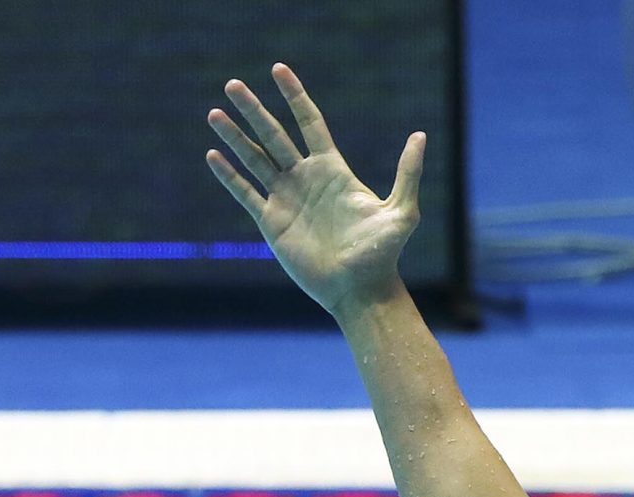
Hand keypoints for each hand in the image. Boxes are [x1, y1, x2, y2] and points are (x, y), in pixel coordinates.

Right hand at [205, 64, 423, 316]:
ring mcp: (287, 199)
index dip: (294, 95)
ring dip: (234, 137)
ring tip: (214, 113)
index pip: (309, 122)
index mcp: (333, 169)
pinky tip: (213, 155)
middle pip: (274, 135)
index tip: (278, 69)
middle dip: (254, 110)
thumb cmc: (383, 254)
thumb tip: (420, 135)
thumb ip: (407, 173)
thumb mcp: (401, 211)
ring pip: (255, 159)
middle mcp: (306, 179)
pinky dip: (229, 175)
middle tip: (233, 84)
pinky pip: (246, 193)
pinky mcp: (272, 223)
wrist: (360, 290)